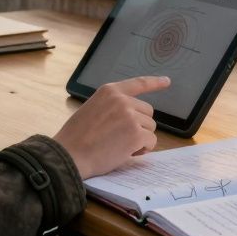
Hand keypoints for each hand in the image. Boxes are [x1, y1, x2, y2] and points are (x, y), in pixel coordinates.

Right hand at [53, 76, 169, 178]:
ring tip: (120, 146)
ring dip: (141, 138)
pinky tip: (127, 153)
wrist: (69, 155)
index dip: (155, 82)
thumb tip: (132, 116)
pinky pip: (151, 141)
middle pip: (148, 112)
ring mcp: (130, 116)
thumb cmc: (76, 138)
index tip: (167, 81)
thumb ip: (112, 107)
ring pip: (150, 127)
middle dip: (140, 125)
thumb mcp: (92, 109)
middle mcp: (122, 100)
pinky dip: (143, 149)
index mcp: (110, 91)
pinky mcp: (136, 133)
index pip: (138, 83)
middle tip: (122, 138)